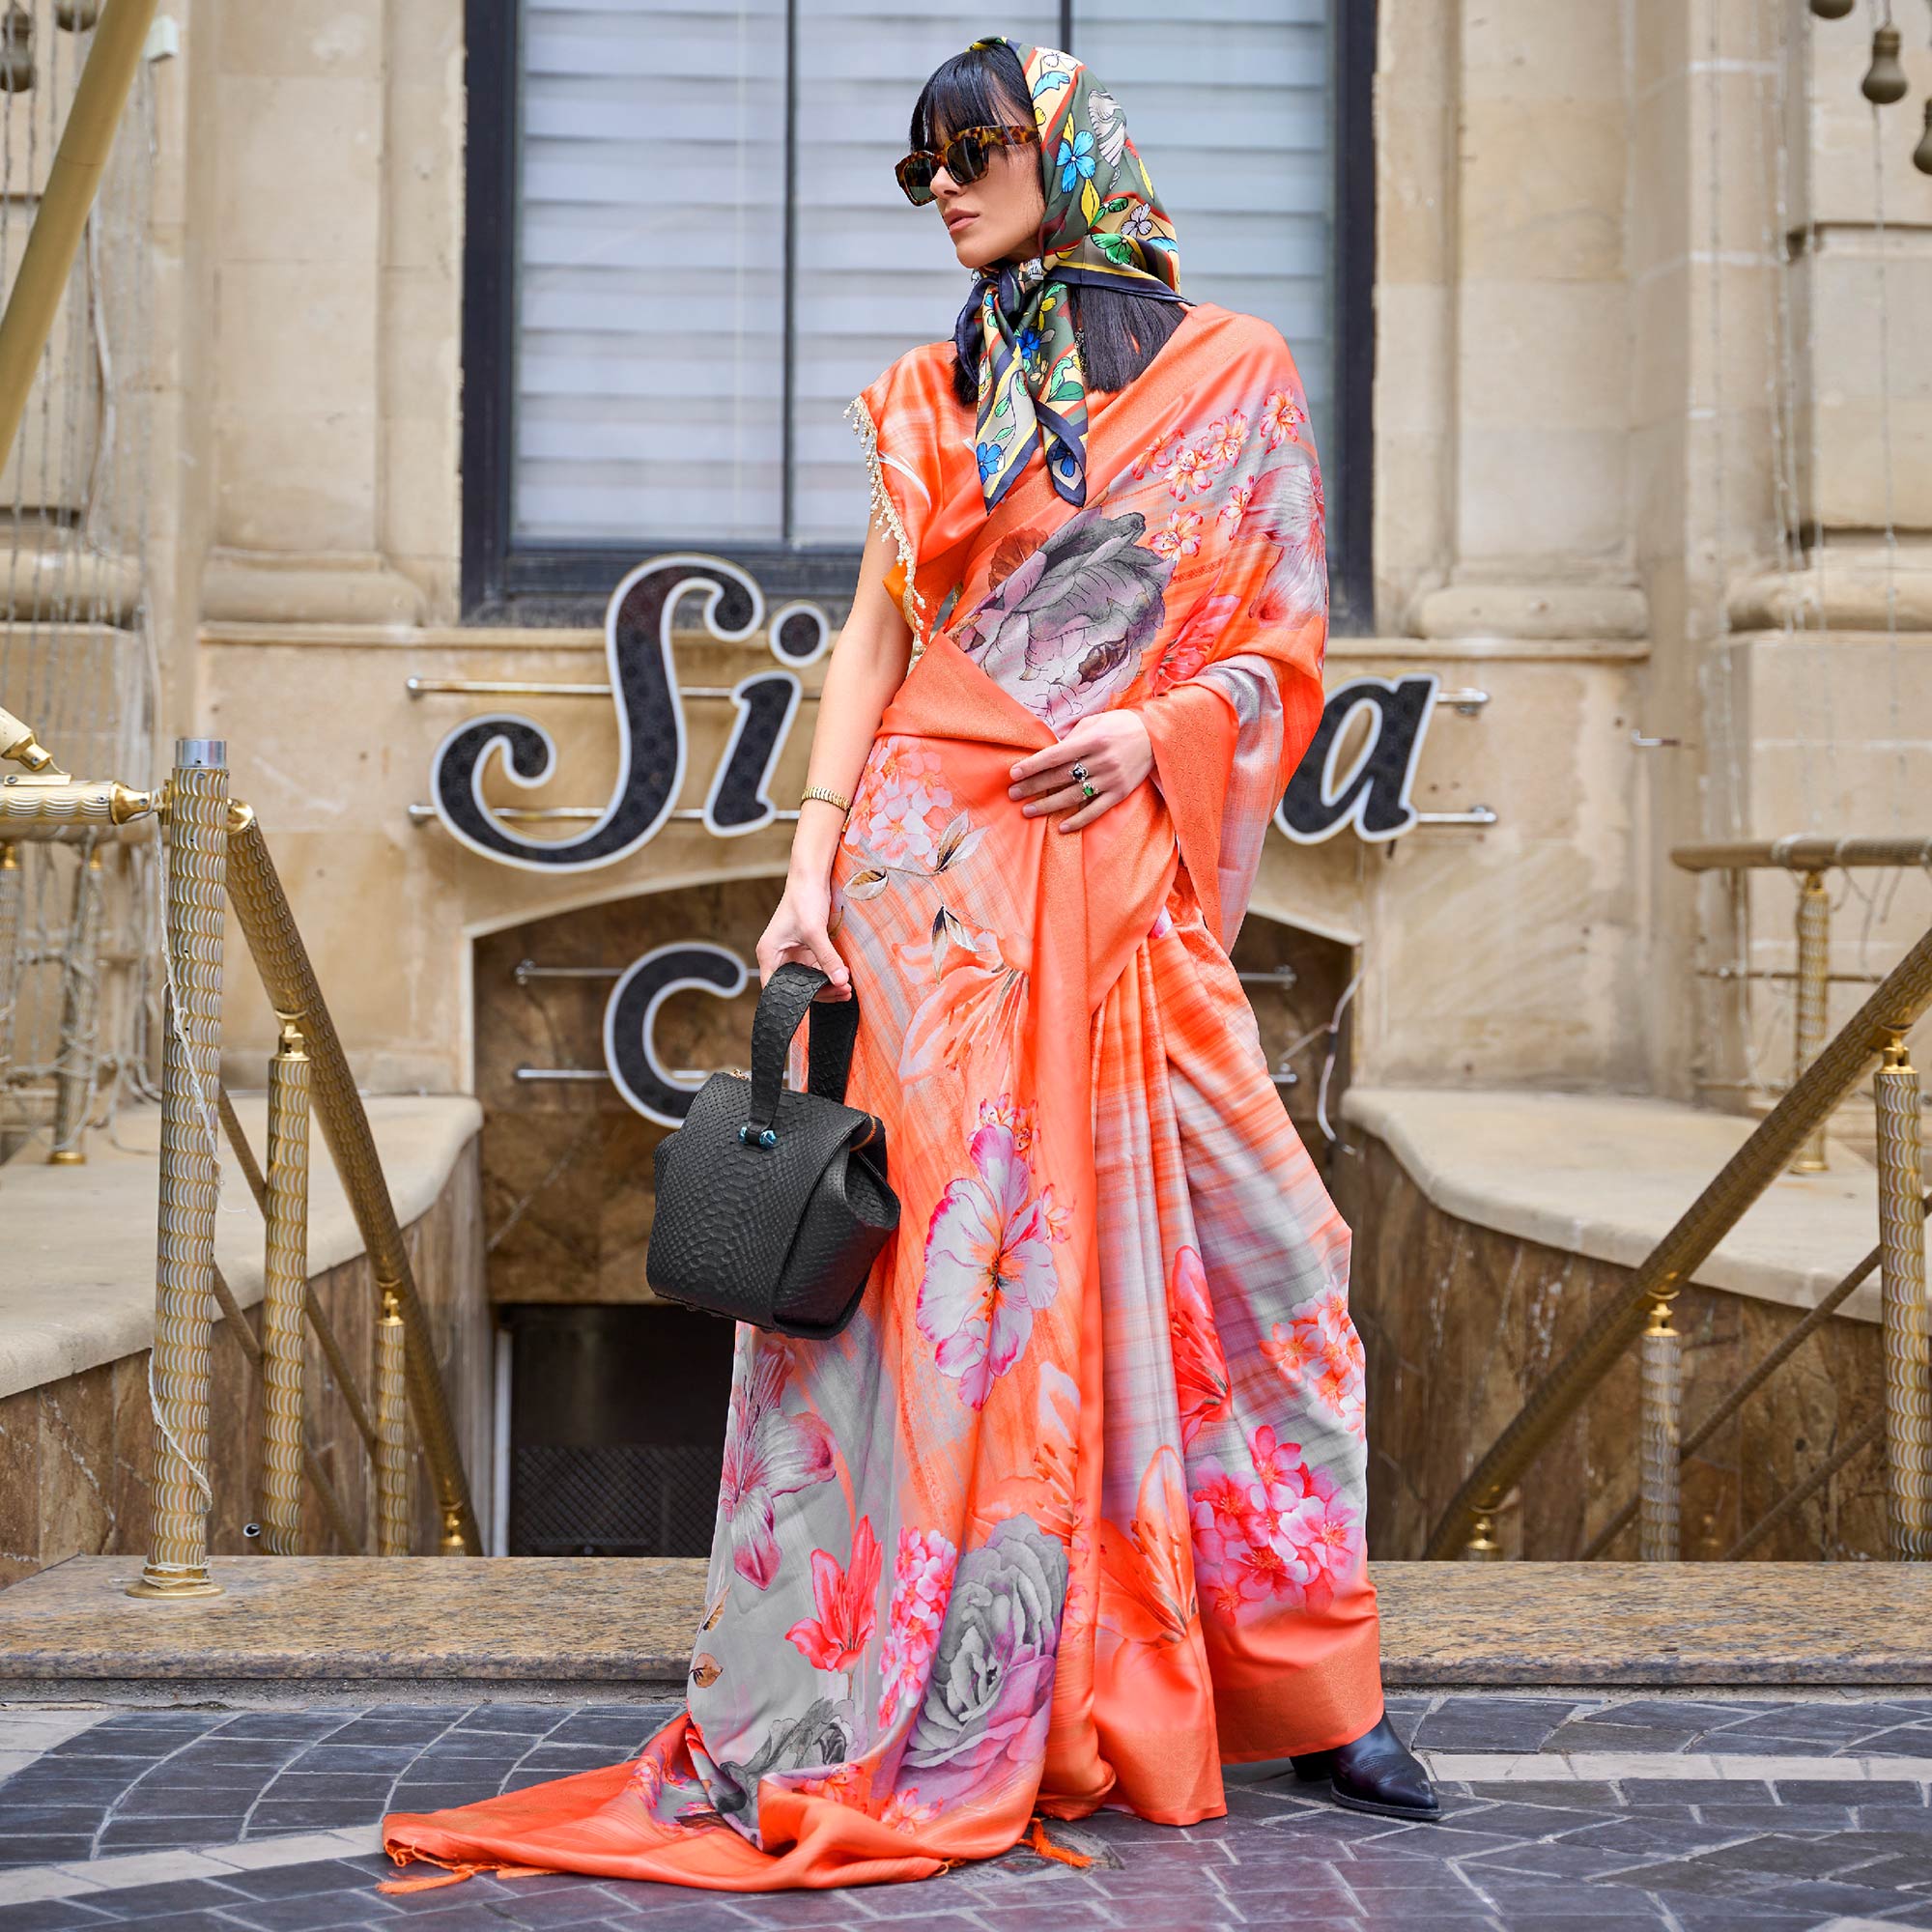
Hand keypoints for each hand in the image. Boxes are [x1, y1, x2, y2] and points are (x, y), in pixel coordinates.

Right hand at [755, 874, 850, 997]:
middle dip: (819, 992)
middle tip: (842, 993)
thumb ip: (827, 959)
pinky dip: (830, 974)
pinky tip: (844, 977)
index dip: (790, 1002)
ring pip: (808, 979)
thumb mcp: (814, 932)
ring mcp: (793, 954)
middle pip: (795, 987)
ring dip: (827, 984)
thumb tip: (840, 981)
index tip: (813, 1007)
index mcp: (769, 955)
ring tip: (847, 988)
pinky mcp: (806, 950)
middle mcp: (778, 957)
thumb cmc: (803, 900)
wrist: (811, 878)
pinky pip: (817, 969)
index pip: (773, 989)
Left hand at [1007, 709, 1154, 831]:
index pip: (1056, 755)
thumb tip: (1046, 752)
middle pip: (1060, 777)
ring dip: (1048, 805)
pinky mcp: (1120, 794)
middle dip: (1034, 787)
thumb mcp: (1094, 723)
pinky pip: (1095, 810)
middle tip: (1013, 794)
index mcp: (1093, 740)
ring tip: (1028, 810)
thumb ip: (1071, 737)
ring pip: (1074, 796)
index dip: (1033, 765)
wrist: (1155, 736)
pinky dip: (1078, 820)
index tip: (1013, 774)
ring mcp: (1111, 780)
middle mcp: (1101, 761)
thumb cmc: (1119, 726)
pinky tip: (1060, 827)